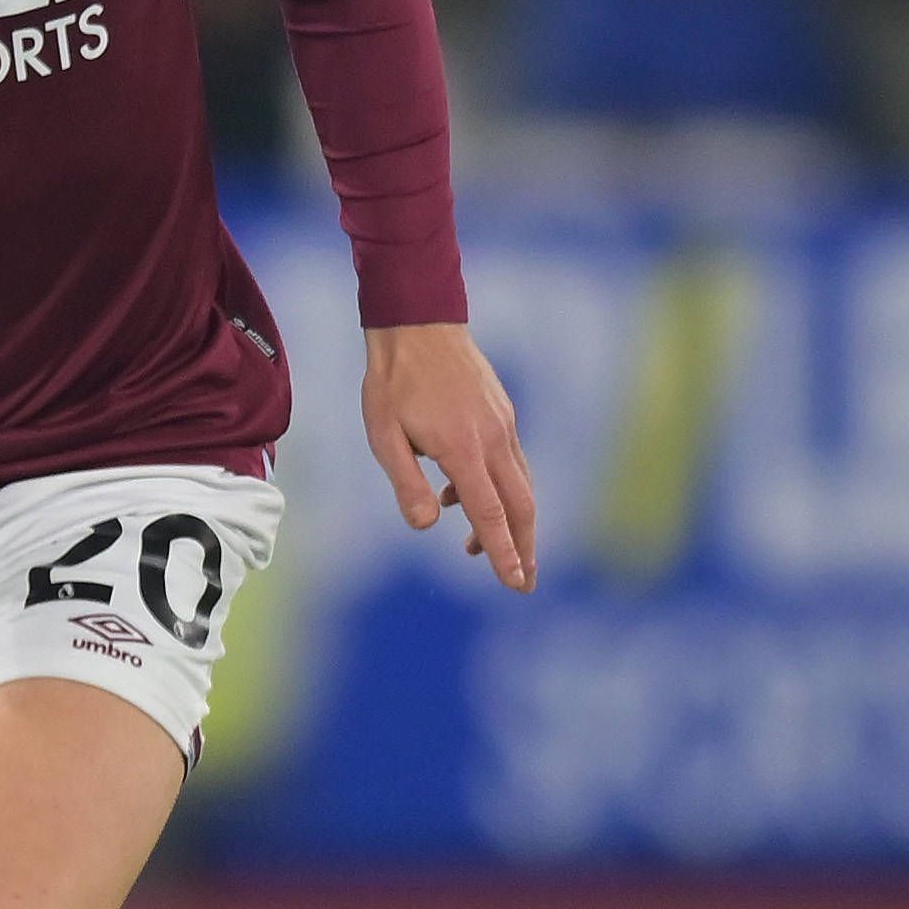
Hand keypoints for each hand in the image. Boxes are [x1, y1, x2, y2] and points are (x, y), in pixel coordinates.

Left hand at [363, 323, 538, 591]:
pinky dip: (499, 491)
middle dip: (524, 548)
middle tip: (523, 583)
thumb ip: (407, 485)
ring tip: (483, 548)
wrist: (419, 325)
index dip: (503, 552)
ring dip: (512, 523)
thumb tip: (427, 526)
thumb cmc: (394, 382)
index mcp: (464, 449)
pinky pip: (510, 464)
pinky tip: (459, 497)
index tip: (515, 582)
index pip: (490, 513)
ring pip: (521, 486)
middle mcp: (493, 440)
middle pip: (522, 506)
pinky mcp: (503, 415)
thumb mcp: (384, 437)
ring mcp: (504, 426)